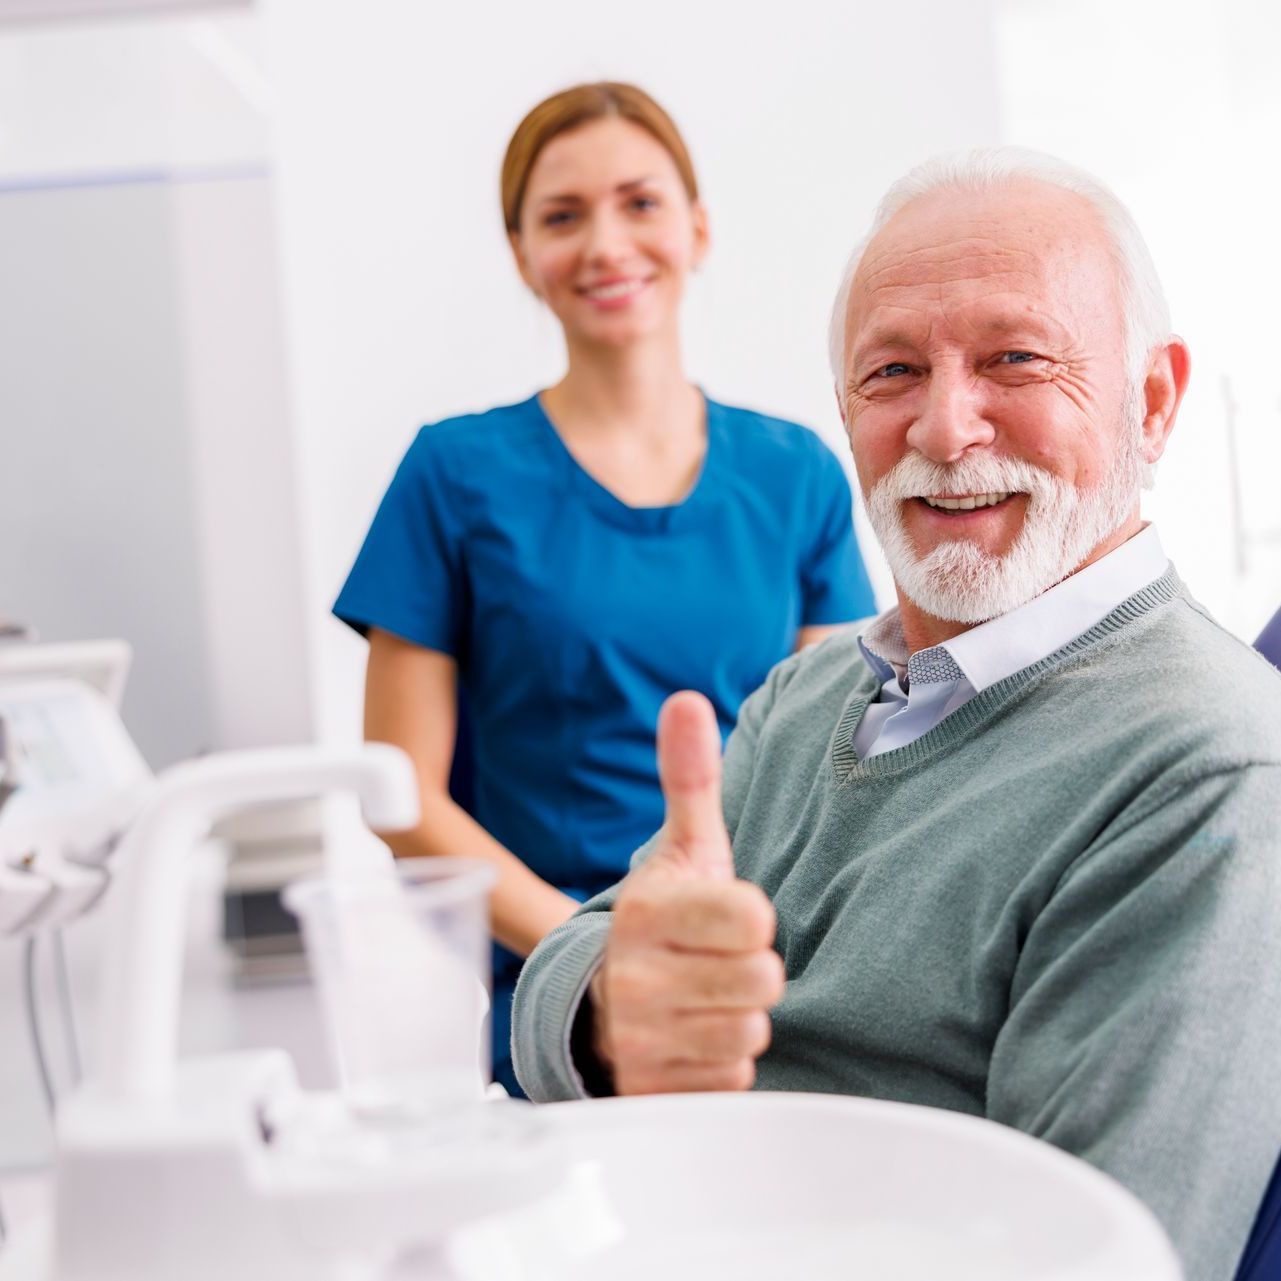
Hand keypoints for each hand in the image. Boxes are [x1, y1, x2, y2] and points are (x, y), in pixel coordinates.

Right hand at [591, 691, 785, 1093]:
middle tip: (715, 959)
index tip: (724, 916)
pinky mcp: (648, 1086)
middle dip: (749, 970)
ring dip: (736, 1017)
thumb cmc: (663, 918)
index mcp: (646, 909)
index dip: (751, 917)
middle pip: (761, 980)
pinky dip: (719, 1062)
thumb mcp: (683, 849)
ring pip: (748, 1032)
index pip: (754, 917)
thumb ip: (691, 778)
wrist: (602, 998)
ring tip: (702, 995)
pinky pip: (728, 1079)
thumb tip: (688, 702)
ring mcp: (638, 1037)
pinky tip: (692, 1035)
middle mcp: (634, 975)